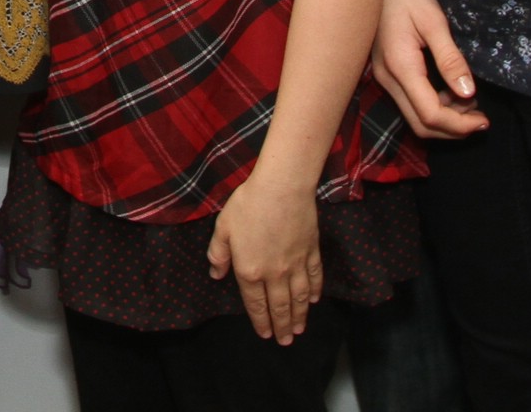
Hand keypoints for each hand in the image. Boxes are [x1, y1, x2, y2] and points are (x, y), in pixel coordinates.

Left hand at [208, 168, 321, 345]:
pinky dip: (314, 291)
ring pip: (298, 298)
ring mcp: (296, 265)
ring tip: (299, 330)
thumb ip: (218, 253)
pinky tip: (313, 300)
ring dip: (299, 316)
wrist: (282, 188)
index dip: (260, 321)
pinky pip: (314, 278)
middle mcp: (274, 274)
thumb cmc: (248, 205)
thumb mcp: (223, 227)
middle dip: (282, 326)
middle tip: (285, 341)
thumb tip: (216, 274)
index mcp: (249, 270)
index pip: (255, 303)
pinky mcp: (311, 253)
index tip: (265, 334)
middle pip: (279, 306)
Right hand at [372, 0, 485, 136]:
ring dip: (444, 120)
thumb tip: (468, 93)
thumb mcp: (433, 20)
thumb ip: (450, 59)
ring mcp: (383, 76)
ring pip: (414, 117)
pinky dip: (433, 107)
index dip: (459, 126)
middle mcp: (388, 78)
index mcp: (400, 67)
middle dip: (453, 129)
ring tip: (471, 104)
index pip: (430, 114)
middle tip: (482, 119)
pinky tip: (451, 92)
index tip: (485, 120)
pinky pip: (410, 103)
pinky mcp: (386, 71)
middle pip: (421, 124)